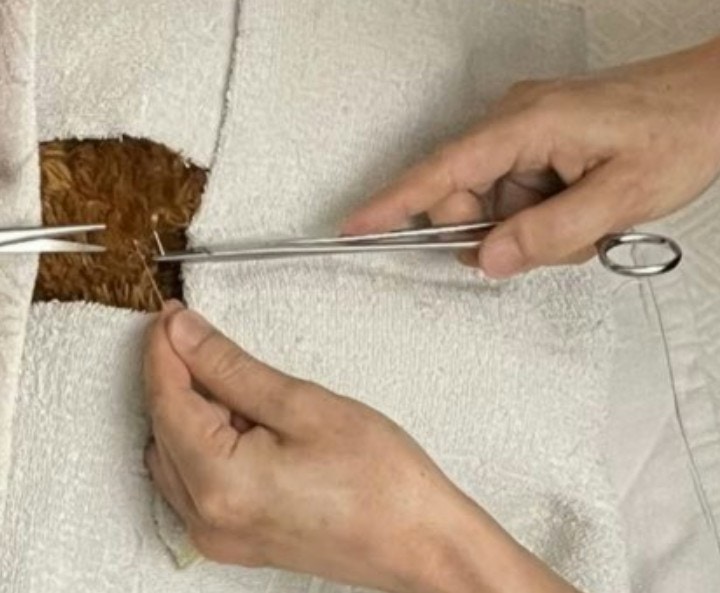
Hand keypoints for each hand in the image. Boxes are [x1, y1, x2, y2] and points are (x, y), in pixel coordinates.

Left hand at [144, 302, 580, 592]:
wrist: (420, 541)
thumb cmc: (381, 481)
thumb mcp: (304, 405)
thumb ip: (231, 368)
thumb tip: (184, 335)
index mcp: (218, 482)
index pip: (165, 400)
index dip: (163, 350)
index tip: (171, 315)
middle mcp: (206, 519)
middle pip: (164, 429)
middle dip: (176, 378)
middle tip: (199, 335)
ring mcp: (218, 537)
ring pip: (175, 456)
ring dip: (191, 412)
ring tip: (233, 380)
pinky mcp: (234, 541)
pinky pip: (195, 483)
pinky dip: (205, 444)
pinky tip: (242, 422)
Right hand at [342, 46, 719, 278]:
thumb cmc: (682, 132)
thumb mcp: (622, 198)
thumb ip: (550, 234)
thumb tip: (487, 259)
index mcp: (527, 124)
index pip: (443, 170)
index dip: (394, 202)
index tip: (353, 227)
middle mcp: (517, 120)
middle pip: (465, 194)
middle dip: (497, 232)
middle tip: (559, 241)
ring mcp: (530, 131)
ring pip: (496, 202)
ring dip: (533, 228)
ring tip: (590, 220)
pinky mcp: (545, 143)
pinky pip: (520, 194)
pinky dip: (545, 216)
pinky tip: (586, 210)